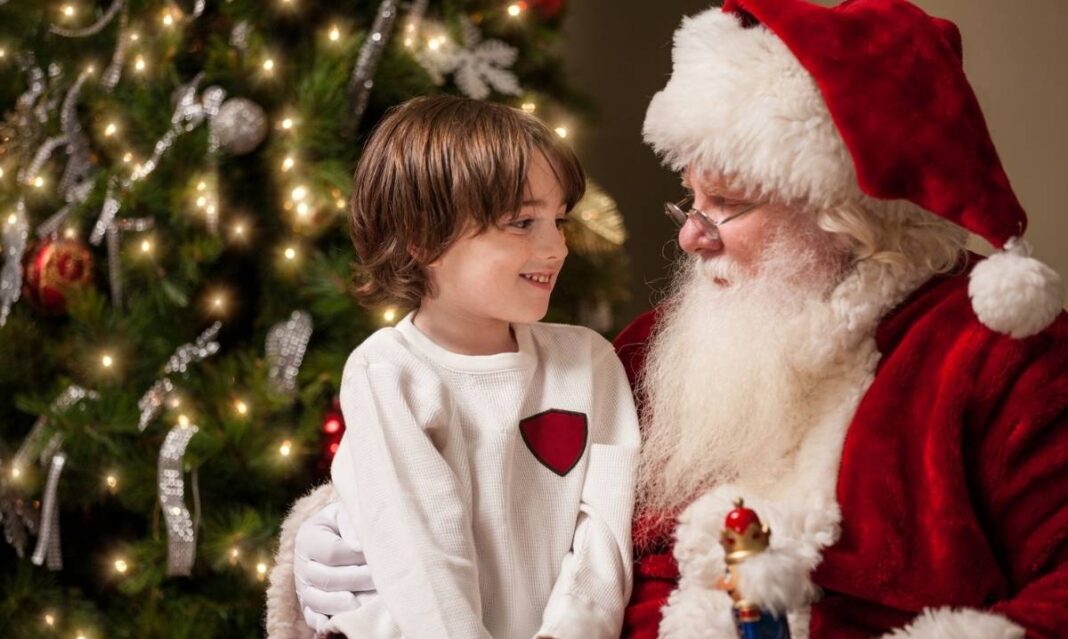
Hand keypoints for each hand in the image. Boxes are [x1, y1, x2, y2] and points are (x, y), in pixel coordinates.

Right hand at [294, 500, 374, 631]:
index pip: (332, 552)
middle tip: (382, 582)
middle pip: (327, 579)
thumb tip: (358, 546)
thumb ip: (351, 523)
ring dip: (346, 604)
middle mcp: (301, 564)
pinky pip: (313, 617)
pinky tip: (341, 624)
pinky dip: (325, 622)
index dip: (356, 556)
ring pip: (319, 601)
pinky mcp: (307, 605)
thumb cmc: (346, 522)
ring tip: (368, 603)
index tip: (378, 555)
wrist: (334, 534)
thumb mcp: (345, 512)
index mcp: (307, 537)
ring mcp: (302, 587)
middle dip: (358, 581)